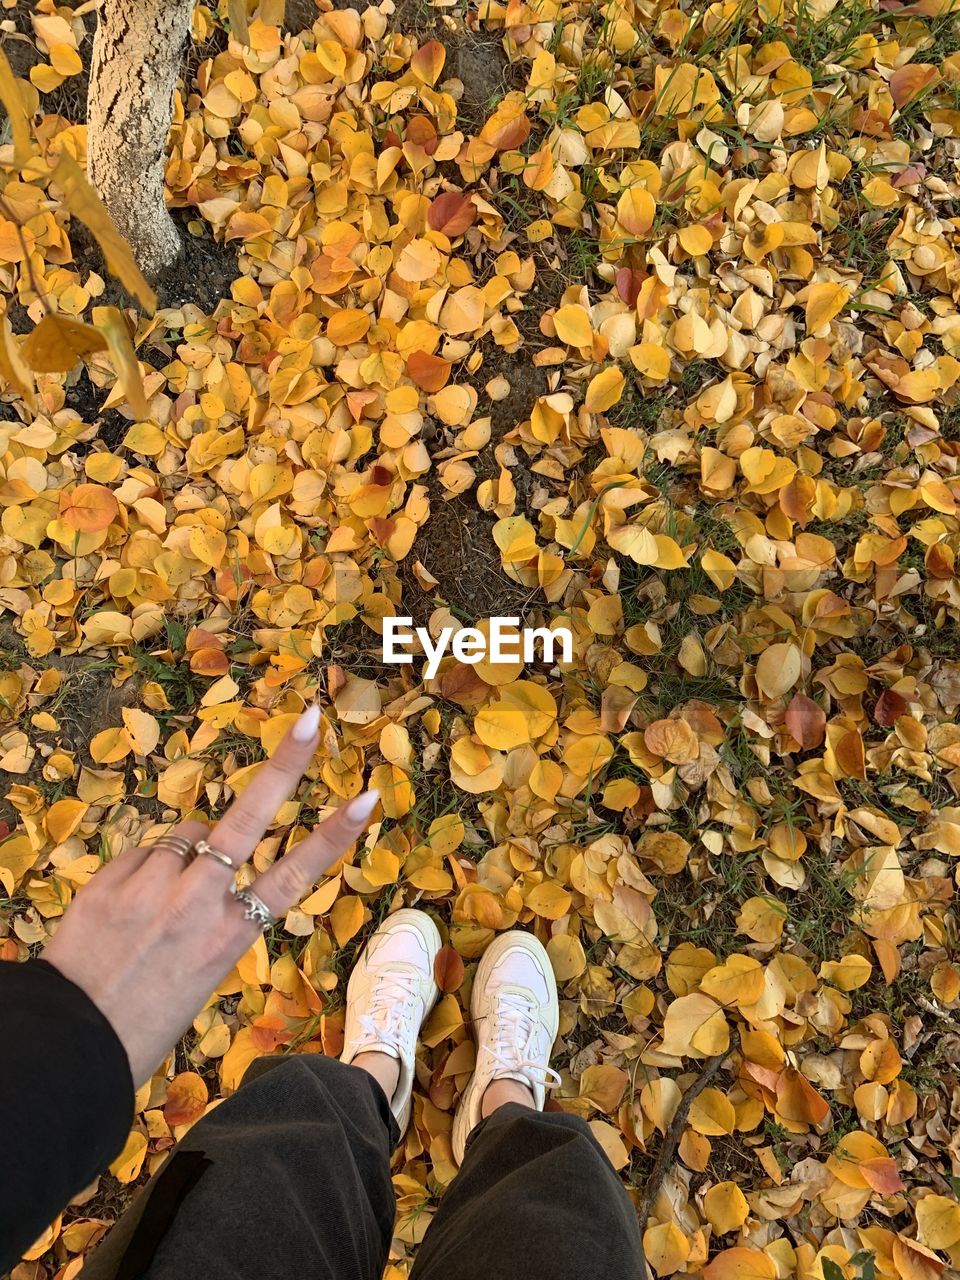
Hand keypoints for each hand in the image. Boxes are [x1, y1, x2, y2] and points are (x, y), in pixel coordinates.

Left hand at [43, 705, 379, 1086]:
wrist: (71, 1042)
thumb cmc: (145, 1023)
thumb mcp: (202, 977)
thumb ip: (211, 916)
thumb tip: (200, 859)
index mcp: (229, 938)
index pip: (295, 877)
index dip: (334, 835)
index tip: (367, 796)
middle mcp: (196, 905)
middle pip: (247, 820)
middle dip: (282, 766)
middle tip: (307, 719)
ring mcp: (150, 887)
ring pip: (182, 839)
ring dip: (181, 856)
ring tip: (157, 904)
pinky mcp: (109, 880)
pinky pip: (140, 854)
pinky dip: (142, 871)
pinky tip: (126, 908)